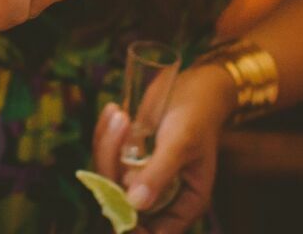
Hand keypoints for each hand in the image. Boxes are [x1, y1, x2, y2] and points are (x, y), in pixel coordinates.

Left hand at [90, 66, 228, 232]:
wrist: (196, 85)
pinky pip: (107, 157)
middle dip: (113, 168)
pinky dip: (105, 135)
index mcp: (186, 203)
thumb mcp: (180, 144)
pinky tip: (114, 110)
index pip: (156, 233)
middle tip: (121, 126)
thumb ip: (159, 174)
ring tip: (120, 113)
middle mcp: (163, 196)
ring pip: (109, 178)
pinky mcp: (130, 159)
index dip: (132, 226)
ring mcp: (144, 178)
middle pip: (123, 204)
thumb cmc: (197, 116)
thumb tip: (134, 203)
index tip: (115, 198)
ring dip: (108, 146)